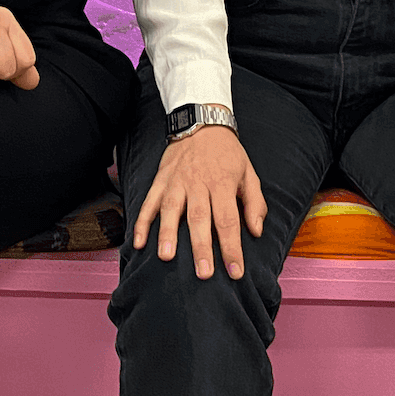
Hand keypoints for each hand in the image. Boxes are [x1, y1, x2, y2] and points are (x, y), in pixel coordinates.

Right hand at [132, 121, 265, 279]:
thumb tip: (256, 232)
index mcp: (222, 183)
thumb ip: (255, 203)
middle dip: (201, 247)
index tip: (235, 272)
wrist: (202, 121)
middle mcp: (198, 183)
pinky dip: (142, 222)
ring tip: (167, 257)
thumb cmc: (228, 153)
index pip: (228, 220)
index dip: (232, 247)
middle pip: (199, 218)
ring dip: (167, 233)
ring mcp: (176, 181)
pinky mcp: (161, 179)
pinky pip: (150, 201)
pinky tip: (139, 242)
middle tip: (203, 274)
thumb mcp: (248, 173)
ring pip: (171, 209)